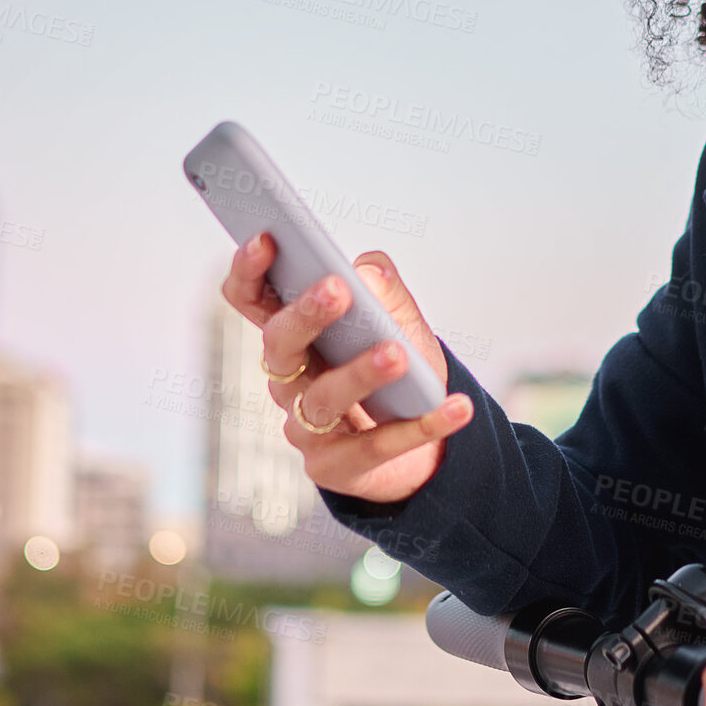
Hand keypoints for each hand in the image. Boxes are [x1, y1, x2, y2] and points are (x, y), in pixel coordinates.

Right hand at [219, 233, 472, 504]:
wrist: (422, 445)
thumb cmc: (399, 371)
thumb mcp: (399, 321)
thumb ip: (384, 289)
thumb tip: (366, 273)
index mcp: (295, 335)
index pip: (251, 299)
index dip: (249, 270)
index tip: (267, 238)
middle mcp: (289, 379)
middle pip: (280, 345)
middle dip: (306, 315)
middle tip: (337, 290)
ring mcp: (307, 427)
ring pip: (324, 398)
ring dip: (361, 373)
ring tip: (399, 354)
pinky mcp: (336, 467)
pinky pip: (378, 446)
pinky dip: (422, 425)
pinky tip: (455, 407)